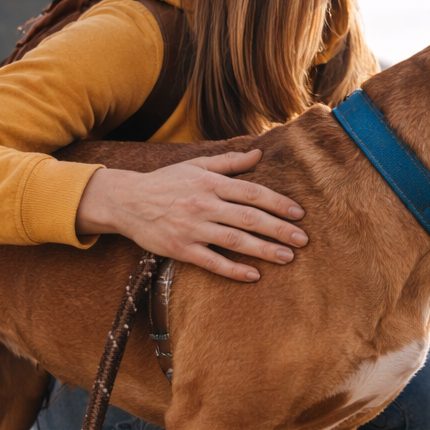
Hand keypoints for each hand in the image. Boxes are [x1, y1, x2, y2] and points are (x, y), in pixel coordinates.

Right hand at [75, 149, 306, 281]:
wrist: (127, 201)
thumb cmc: (166, 182)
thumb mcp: (196, 165)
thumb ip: (229, 162)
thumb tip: (258, 153)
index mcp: (211, 184)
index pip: (252, 193)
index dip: (278, 203)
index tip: (298, 214)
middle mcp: (204, 205)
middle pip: (249, 218)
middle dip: (279, 229)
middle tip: (303, 239)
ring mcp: (193, 228)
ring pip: (235, 241)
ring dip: (264, 250)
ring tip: (287, 257)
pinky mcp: (181, 249)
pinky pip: (212, 262)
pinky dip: (233, 270)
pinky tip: (253, 275)